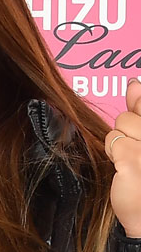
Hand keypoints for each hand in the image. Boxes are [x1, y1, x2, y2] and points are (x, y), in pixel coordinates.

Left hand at [108, 79, 140, 237]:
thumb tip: (135, 84)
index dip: (138, 106)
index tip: (135, 113)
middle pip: (130, 116)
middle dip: (128, 132)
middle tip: (137, 152)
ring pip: (119, 126)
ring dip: (119, 143)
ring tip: (133, 161)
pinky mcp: (134, 158)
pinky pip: (112, 141)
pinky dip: (113, 153)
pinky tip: (124, 167)